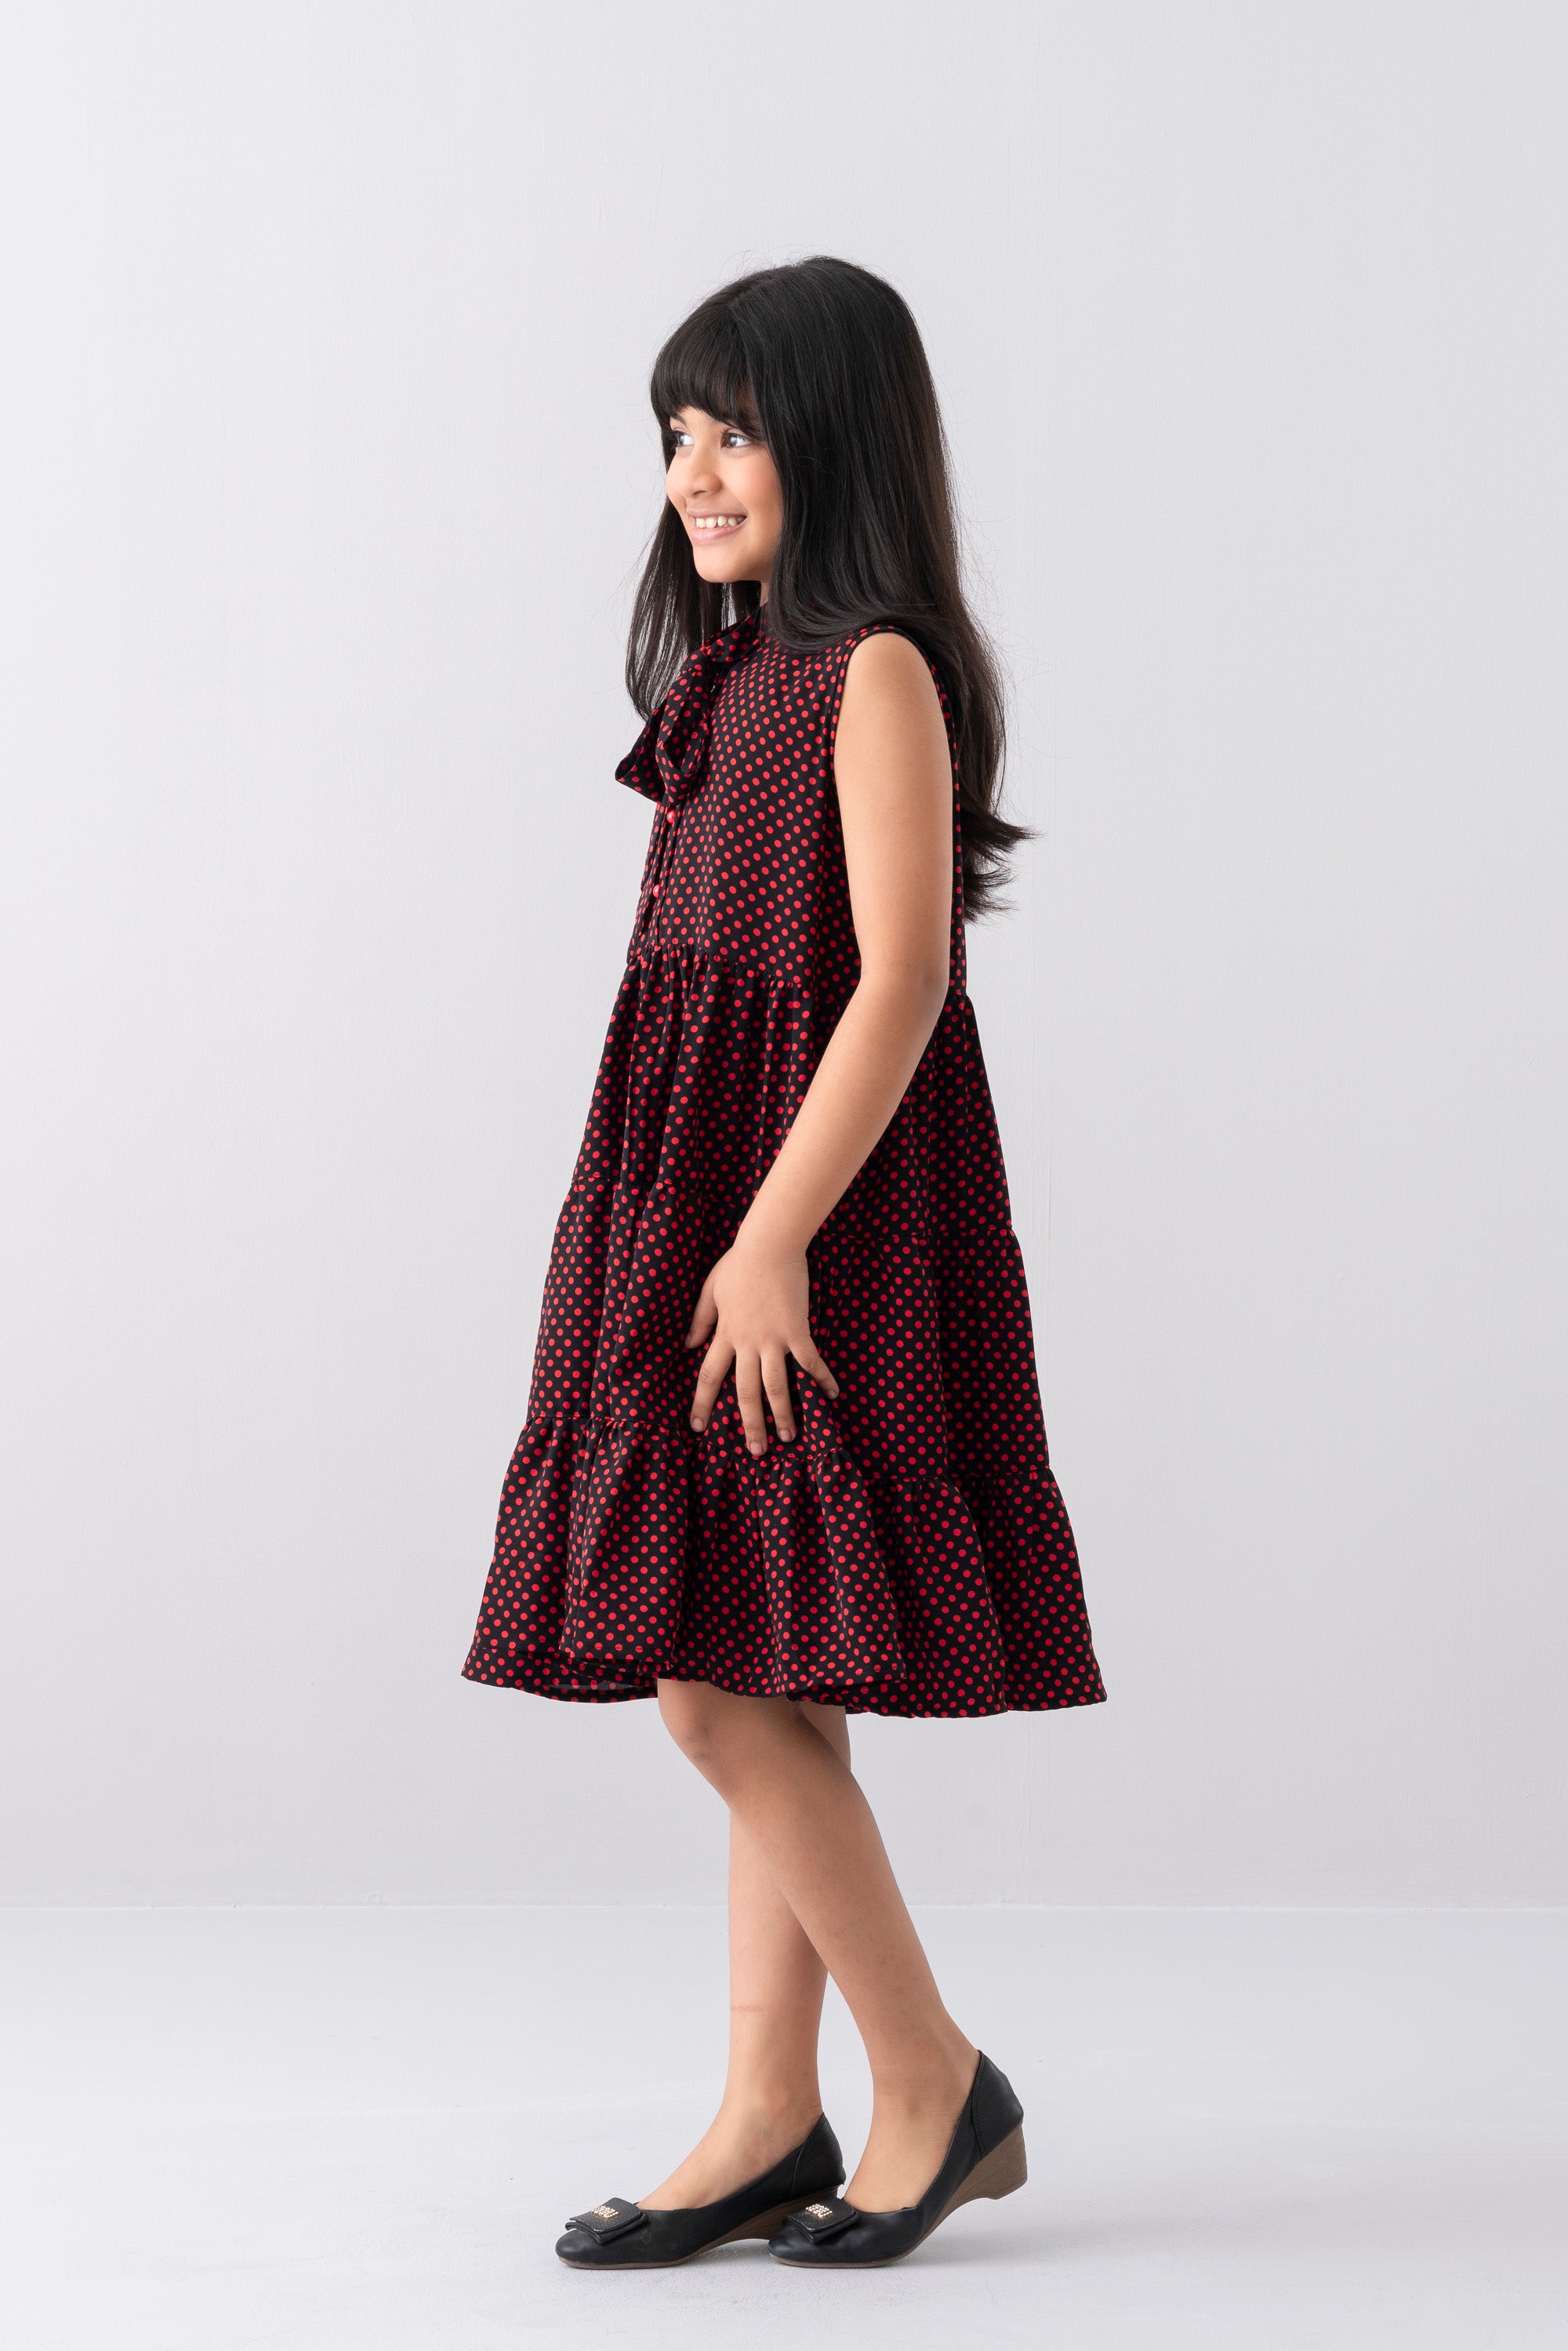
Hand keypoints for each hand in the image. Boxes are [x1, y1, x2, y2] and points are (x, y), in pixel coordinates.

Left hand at [685, 1235, 838, 1454]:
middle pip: (745, 1391)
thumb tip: (689, 1346)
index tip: (697, 1426)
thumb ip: (700, 1319)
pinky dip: (821, 1379)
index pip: (709, 1376)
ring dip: (784, 1413)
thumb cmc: (740, 1263)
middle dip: (750, 1424)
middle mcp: (747, 1343)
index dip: (703, 1403)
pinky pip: (810, 1362)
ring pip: (776, 1385)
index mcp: (725, 1334)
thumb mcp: (711, 1290)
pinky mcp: (798, 1331)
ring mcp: (774, 1339)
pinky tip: (831, 1396)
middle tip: (755, 1451)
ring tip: (789, 1437)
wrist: (769, 1245)